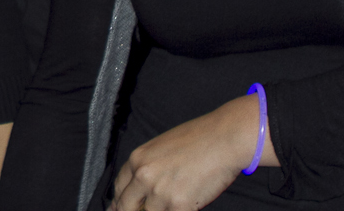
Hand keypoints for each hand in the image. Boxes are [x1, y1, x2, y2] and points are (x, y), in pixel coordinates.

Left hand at [109, 94, 273, 210]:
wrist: (224, 138)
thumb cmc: (199, 139)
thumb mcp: (162, 147)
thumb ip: (148, 166)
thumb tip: (142, 187)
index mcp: (138, 159)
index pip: (119, 188)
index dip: (120, 201)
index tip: (121, 208)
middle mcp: (144, 176)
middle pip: (126, 206)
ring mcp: (161, 193)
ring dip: (161, 210)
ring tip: (175, 200)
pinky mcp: (180, 206)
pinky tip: (186, 204)